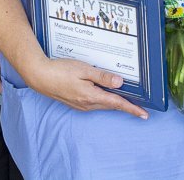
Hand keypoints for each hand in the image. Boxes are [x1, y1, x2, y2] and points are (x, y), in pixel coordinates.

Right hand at [26, 56, 147, 119]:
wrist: (40, 76)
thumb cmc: (60, 70)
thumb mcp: (84, 70)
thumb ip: (103, 76)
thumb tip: (120, 83)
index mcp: (91, 96)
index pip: (117, 103)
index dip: (132, 109)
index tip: (144, 114)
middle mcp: (87, 104)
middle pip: (112, 105)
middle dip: (126, 105)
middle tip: (139, 105)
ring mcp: (81, 105)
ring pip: (103, 104)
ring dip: (115, 102)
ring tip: (126, 98)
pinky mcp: (76, 103)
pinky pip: (95, 102)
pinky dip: (104, 99)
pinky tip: (105, 92)